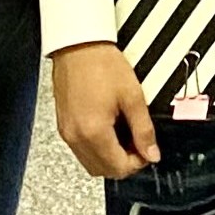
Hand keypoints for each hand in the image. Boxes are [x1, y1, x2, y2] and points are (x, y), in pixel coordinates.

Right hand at [52, 42, 159, 178]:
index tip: (147, 149)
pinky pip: (80, 148)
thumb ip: (144, 130)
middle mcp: (76, 136)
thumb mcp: (133, 97)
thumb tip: (152, 153)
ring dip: (109, 156)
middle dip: (123, 162)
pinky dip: (96, 146)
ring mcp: (66, 131)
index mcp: (94, 132)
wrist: (78, 44)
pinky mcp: (63, 124)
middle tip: (137, 143)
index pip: (118, 168)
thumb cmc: (101, 63)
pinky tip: (108, 127)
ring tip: (123, 133)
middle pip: (102, 170)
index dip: (138, 162)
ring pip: (90, 162)